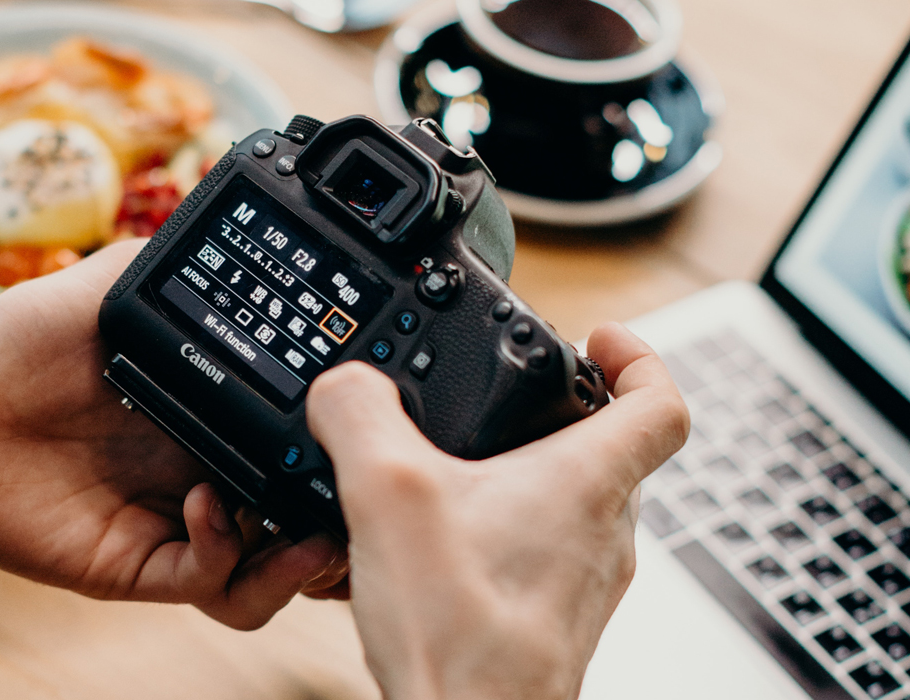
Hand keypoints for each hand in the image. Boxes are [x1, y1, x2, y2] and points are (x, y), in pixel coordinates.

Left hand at [0, 240, 344, 629]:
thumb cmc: (18, 337)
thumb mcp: (113, 283)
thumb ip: (176, 262)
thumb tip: (235, 224)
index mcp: (211, 412)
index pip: (293, 442)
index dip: (334, 448)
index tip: (365, 428)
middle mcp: (203, 472)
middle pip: (296, 516)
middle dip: (339, 518)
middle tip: (360, 495)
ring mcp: (173, 522)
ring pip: (263, 571)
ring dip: (299, 562)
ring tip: (312, 531)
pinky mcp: (136, 562)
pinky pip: (205, 580)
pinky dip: (225, 552)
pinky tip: (211, 504)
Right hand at [306, 323, 688, 699]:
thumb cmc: (458, 634)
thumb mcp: (386, 492)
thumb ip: (359, 415)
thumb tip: (344, 384)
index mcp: (587, 482)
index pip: (661, 401)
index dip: (639, 355)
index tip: (602, 336)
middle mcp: (601, 532)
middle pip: (615, 451)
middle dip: (565, 412)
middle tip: (516, 398)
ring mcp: (582, 582)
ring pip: (575, 506)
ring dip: (527, 477)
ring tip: (458, 473)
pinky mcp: (551, 619)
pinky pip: (540, 555)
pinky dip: (501, 533)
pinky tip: (436, 548)